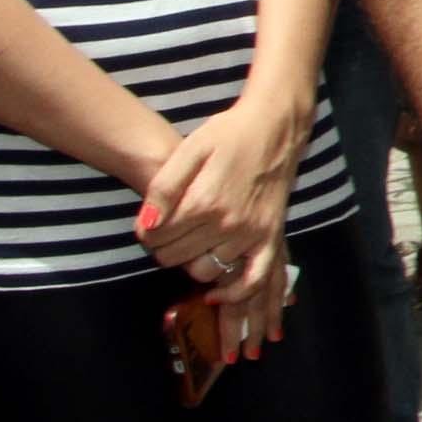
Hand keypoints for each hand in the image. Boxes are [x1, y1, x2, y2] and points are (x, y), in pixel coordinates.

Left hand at [140, 91, 306, 329]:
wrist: (276, 126)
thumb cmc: (228, 134)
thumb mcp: (189, 150)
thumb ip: (163, 189)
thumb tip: (145, 227)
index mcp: (202, 202)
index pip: (156, 238)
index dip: (146, 232)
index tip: (151, 221)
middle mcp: (227, 223)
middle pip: (176, 257)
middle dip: (164, 247)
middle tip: (169, 230)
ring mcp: (251, 233)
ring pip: (205, 271)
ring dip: (190, 263)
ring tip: (191, 244)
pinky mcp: (270, 237)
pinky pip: (252, 280)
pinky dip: (233, 294)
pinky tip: (215, 294)